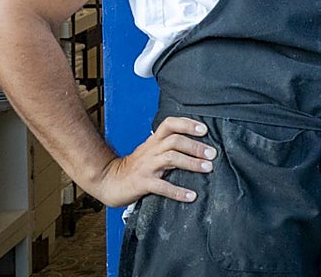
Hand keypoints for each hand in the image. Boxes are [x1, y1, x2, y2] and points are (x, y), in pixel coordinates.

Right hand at [90, 117, 216, 206]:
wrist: (108, 181)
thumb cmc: (135, 167)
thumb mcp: (150, 151)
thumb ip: (168, 146)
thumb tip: (197, 145)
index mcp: (153, 141)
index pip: (169, 124)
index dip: (187, 124)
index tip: (204, 129)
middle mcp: (151, 150)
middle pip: (175, 141)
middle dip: (196, 146)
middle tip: (213, 154)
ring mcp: (146, 166)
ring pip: (171, 158)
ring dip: (191, 163)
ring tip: (208, 168)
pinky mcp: (142, 183)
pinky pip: (162, 186)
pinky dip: (178, 191)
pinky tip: (191, 196)